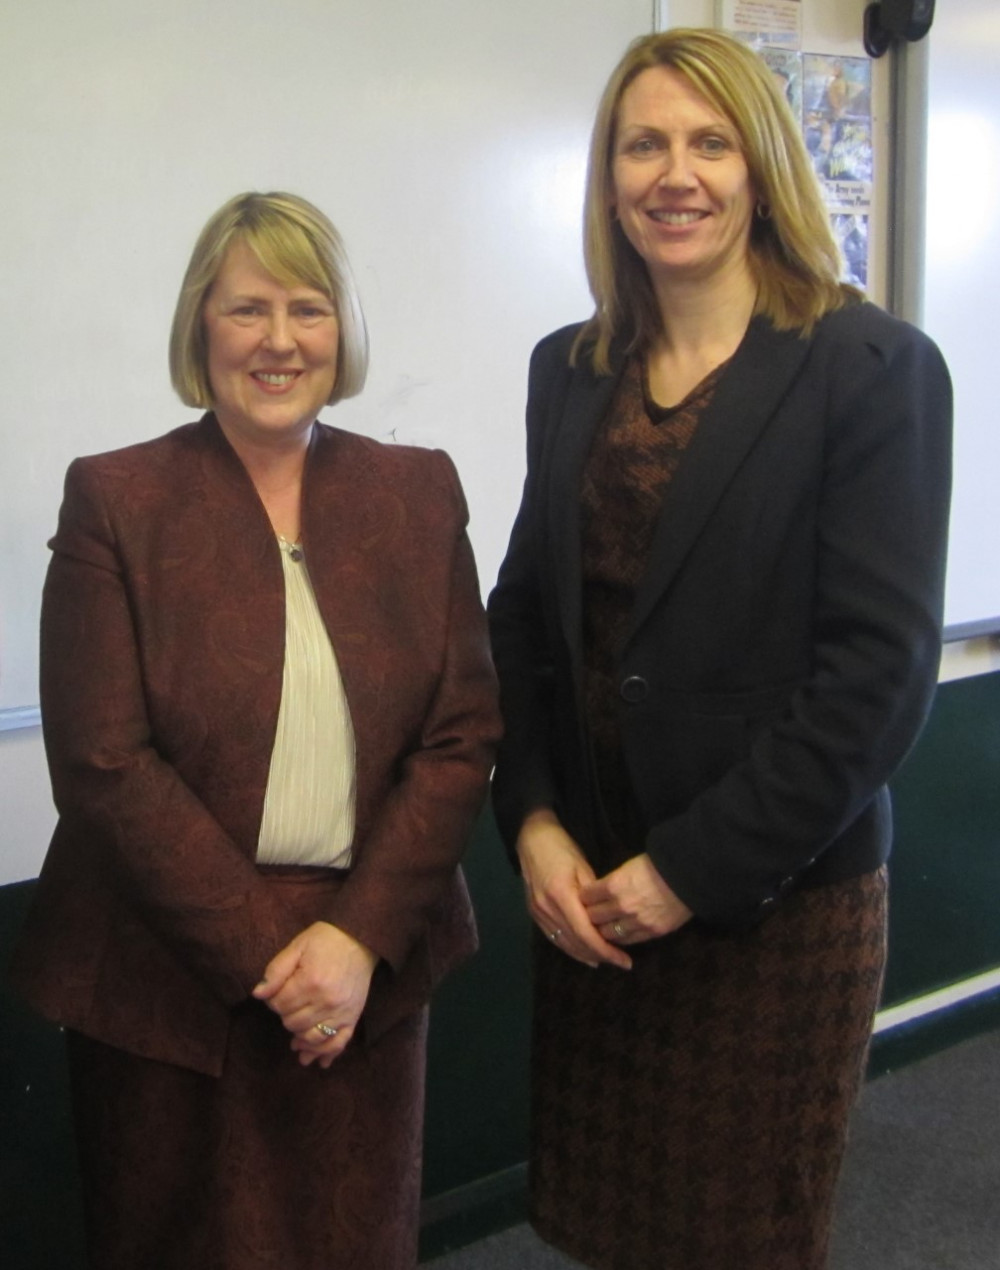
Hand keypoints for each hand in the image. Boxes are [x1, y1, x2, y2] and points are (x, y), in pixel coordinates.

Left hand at [253, 922, 377, 1067]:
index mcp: (310, 981)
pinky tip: (317, 1060)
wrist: (359, 939)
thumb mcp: (297, 946)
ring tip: (295, 1040)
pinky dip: (326, 1053)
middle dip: (286, 1017)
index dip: (273, 1001)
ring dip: (301, 1039)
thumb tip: (258, 994)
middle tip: (289, 1006)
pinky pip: (339, 1042)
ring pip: (312, 1038)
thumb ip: (276, 971)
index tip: (277, 993)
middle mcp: (326, 1001)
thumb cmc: (325, 940)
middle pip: (293, 1023)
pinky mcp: (353, 1017)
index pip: (280, 1005)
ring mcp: (341, 1011)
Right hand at [516, 809, 631, 969]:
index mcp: (560, 894)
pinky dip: (571, 948)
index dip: (605, 950)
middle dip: (599, 955)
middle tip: (620, 962)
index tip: (624, 959)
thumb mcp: (583, 867)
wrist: (532, 839)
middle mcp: (546, 908)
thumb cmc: (562, 848)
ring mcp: (537, 913)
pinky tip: (585, 955)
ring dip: (585, 955)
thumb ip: (594, 896)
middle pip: (575, 942)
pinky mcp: (534, 914)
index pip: (585, 932)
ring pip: (564, 944)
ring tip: (606, 961)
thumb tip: (608, 920)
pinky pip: (554, 938)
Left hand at [581, 854, 692, 944]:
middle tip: (584, 917)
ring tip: (598, 929)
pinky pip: (628, 941)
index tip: (580, 899)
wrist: (688, 875)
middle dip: (587, 916)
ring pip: (607, 933)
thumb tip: (598, 892)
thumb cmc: (659, 864)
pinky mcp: (652, 932)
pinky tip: (616, 937)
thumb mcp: (629, 866)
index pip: (586, 897)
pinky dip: (619, 939)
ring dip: (601, 931)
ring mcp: (636, 921)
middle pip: (593, 917)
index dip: (581, 898)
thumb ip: (612, 882)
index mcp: (614, 885)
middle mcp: (621, 906)